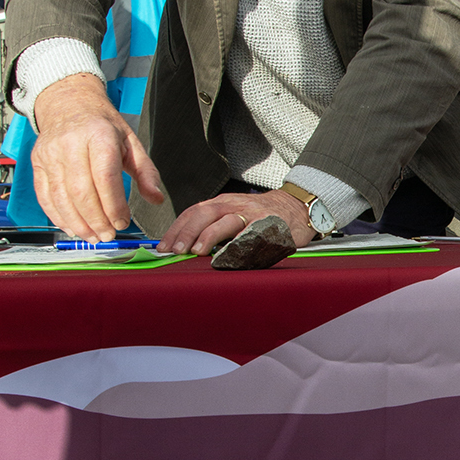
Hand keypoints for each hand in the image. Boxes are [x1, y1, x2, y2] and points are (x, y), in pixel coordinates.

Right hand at [32, 74, 162, 239]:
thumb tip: (156, 198)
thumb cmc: (102, 125)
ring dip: (78, 223)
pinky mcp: (37, 163)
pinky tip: (72, 227)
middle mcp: (70, 144)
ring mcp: (49, 154)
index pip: (105, 177)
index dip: (114, 205)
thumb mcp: (131, 142)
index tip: (123, 221)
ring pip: (61, 197)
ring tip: (93, 236)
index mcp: (98, 135)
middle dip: (96, 220)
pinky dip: (57, 216)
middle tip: (109, 235)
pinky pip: (45, 196)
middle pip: (81, 191)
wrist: (69, 104)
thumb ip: (146, 172)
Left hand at [157, 188, 314, 255]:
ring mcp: (251, 214)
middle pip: (204, 214)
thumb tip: (185, 248)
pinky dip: (238, 244)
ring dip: (208, 236)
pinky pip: (251, 234)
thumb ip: (213, 227)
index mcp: (221, 203)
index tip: (163, 247)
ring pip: (225, 221)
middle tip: (174, 251)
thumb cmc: (260, 215)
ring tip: (197, 251)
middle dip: (186, 233)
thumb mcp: (233, 214)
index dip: (176, 229)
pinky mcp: (269, 223)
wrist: (296, 206)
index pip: (192, 212)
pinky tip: (228, 255)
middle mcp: (233, 205)